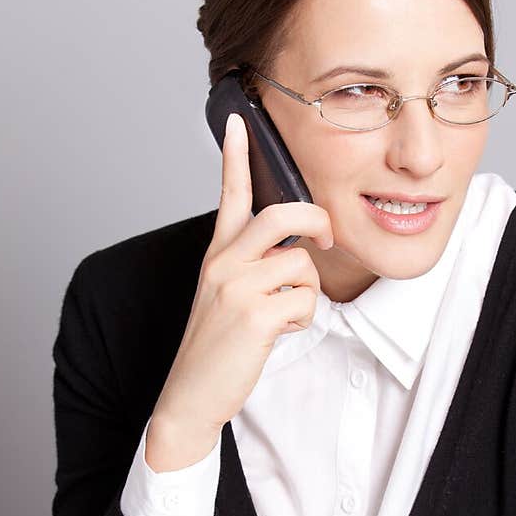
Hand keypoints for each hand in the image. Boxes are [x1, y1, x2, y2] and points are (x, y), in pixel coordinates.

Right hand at [149, 111, 333, 454]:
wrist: (191, 395)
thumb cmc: (218, 347)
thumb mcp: (226, 295)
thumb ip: (252, 265)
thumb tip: (295, 248)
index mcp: (217, 254)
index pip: (230, 194)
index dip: (236, 156)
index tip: (238, 120)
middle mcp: (223, 263)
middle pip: (282, 215)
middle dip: (315, 222)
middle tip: (324, 241)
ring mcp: (236, 288)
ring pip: (301, 266)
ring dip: (306, 295)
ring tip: (281, 316)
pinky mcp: (254, 316)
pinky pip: (305, 301)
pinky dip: (302, 320)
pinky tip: (278, 334)